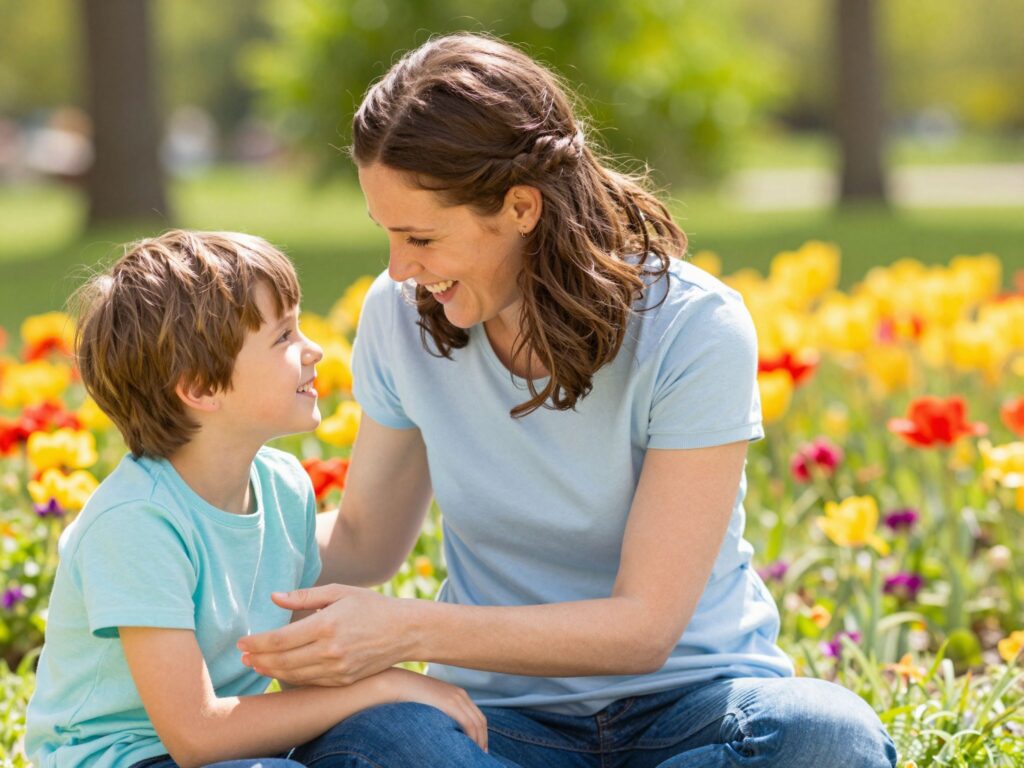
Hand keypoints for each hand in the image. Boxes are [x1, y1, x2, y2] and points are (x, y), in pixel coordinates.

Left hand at [237, 584, 413, 685]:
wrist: (404, 631)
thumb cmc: (371, 606)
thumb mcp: (339, 592)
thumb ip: (305, 597)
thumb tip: (274, 597)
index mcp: (326, 624)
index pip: (280, 639)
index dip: (257, 642)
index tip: (242, 642)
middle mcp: (330, 650)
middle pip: (282, 661)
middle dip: (258, 659)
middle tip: (242, 657)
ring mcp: (337, 668)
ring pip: (293, 675)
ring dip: (271, 671)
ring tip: (256, 665)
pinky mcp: (343, 680)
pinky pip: (310, 682)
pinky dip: (291, 678)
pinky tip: (281, 671)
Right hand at [377, 668, 488, 751]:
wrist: (399, 684)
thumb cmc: (410, 697)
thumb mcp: (432, 704)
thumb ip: (442, 712)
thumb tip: (445, 730)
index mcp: (458, 693)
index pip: (477, 716)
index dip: (482, 733)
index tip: (480, 747)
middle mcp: (461, 694)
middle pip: (481, 720)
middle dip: (483, 738)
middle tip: (482, 754)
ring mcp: (457, 698)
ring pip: (477, 723)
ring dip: (479, 740)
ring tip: (477, 754)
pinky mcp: (450, 703)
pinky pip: (468, 723)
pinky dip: (472, 737)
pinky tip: (469, 747)